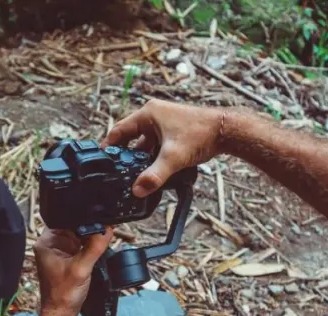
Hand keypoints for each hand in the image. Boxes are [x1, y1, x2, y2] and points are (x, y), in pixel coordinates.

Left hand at [34, 227, 113, 315]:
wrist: (62, 312)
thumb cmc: (63, 294)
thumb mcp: (81, 268)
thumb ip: (94, 247)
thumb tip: (106, 229)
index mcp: (47, 242)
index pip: (66, 220)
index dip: (83, 220)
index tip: (98, 224)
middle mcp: (52, 243)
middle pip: (75, 226)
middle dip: (89, 231)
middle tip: (99, 240)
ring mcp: (60, 250)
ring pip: (80, 236)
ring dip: (90, 241)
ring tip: (93, 253)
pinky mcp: (68, 257)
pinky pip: (82, 246)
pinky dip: (89, 249)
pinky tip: (92, 257)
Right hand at [103, 99, 226, 196]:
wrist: (227, 131)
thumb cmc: (201, 135)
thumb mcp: (173, 158)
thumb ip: (154, 175)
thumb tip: (137, 190)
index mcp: (148, 113)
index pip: (119, 130)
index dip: (108, 146)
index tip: (101, 160)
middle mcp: (154, 115)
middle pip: (130, 138)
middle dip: (125, 156)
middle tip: (117, 173)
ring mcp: (164, 122)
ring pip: (144, 143)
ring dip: (141, 158)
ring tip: (135, 175)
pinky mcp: (173, 131)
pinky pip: (155, 145)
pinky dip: (153, 157)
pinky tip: (153, 171)